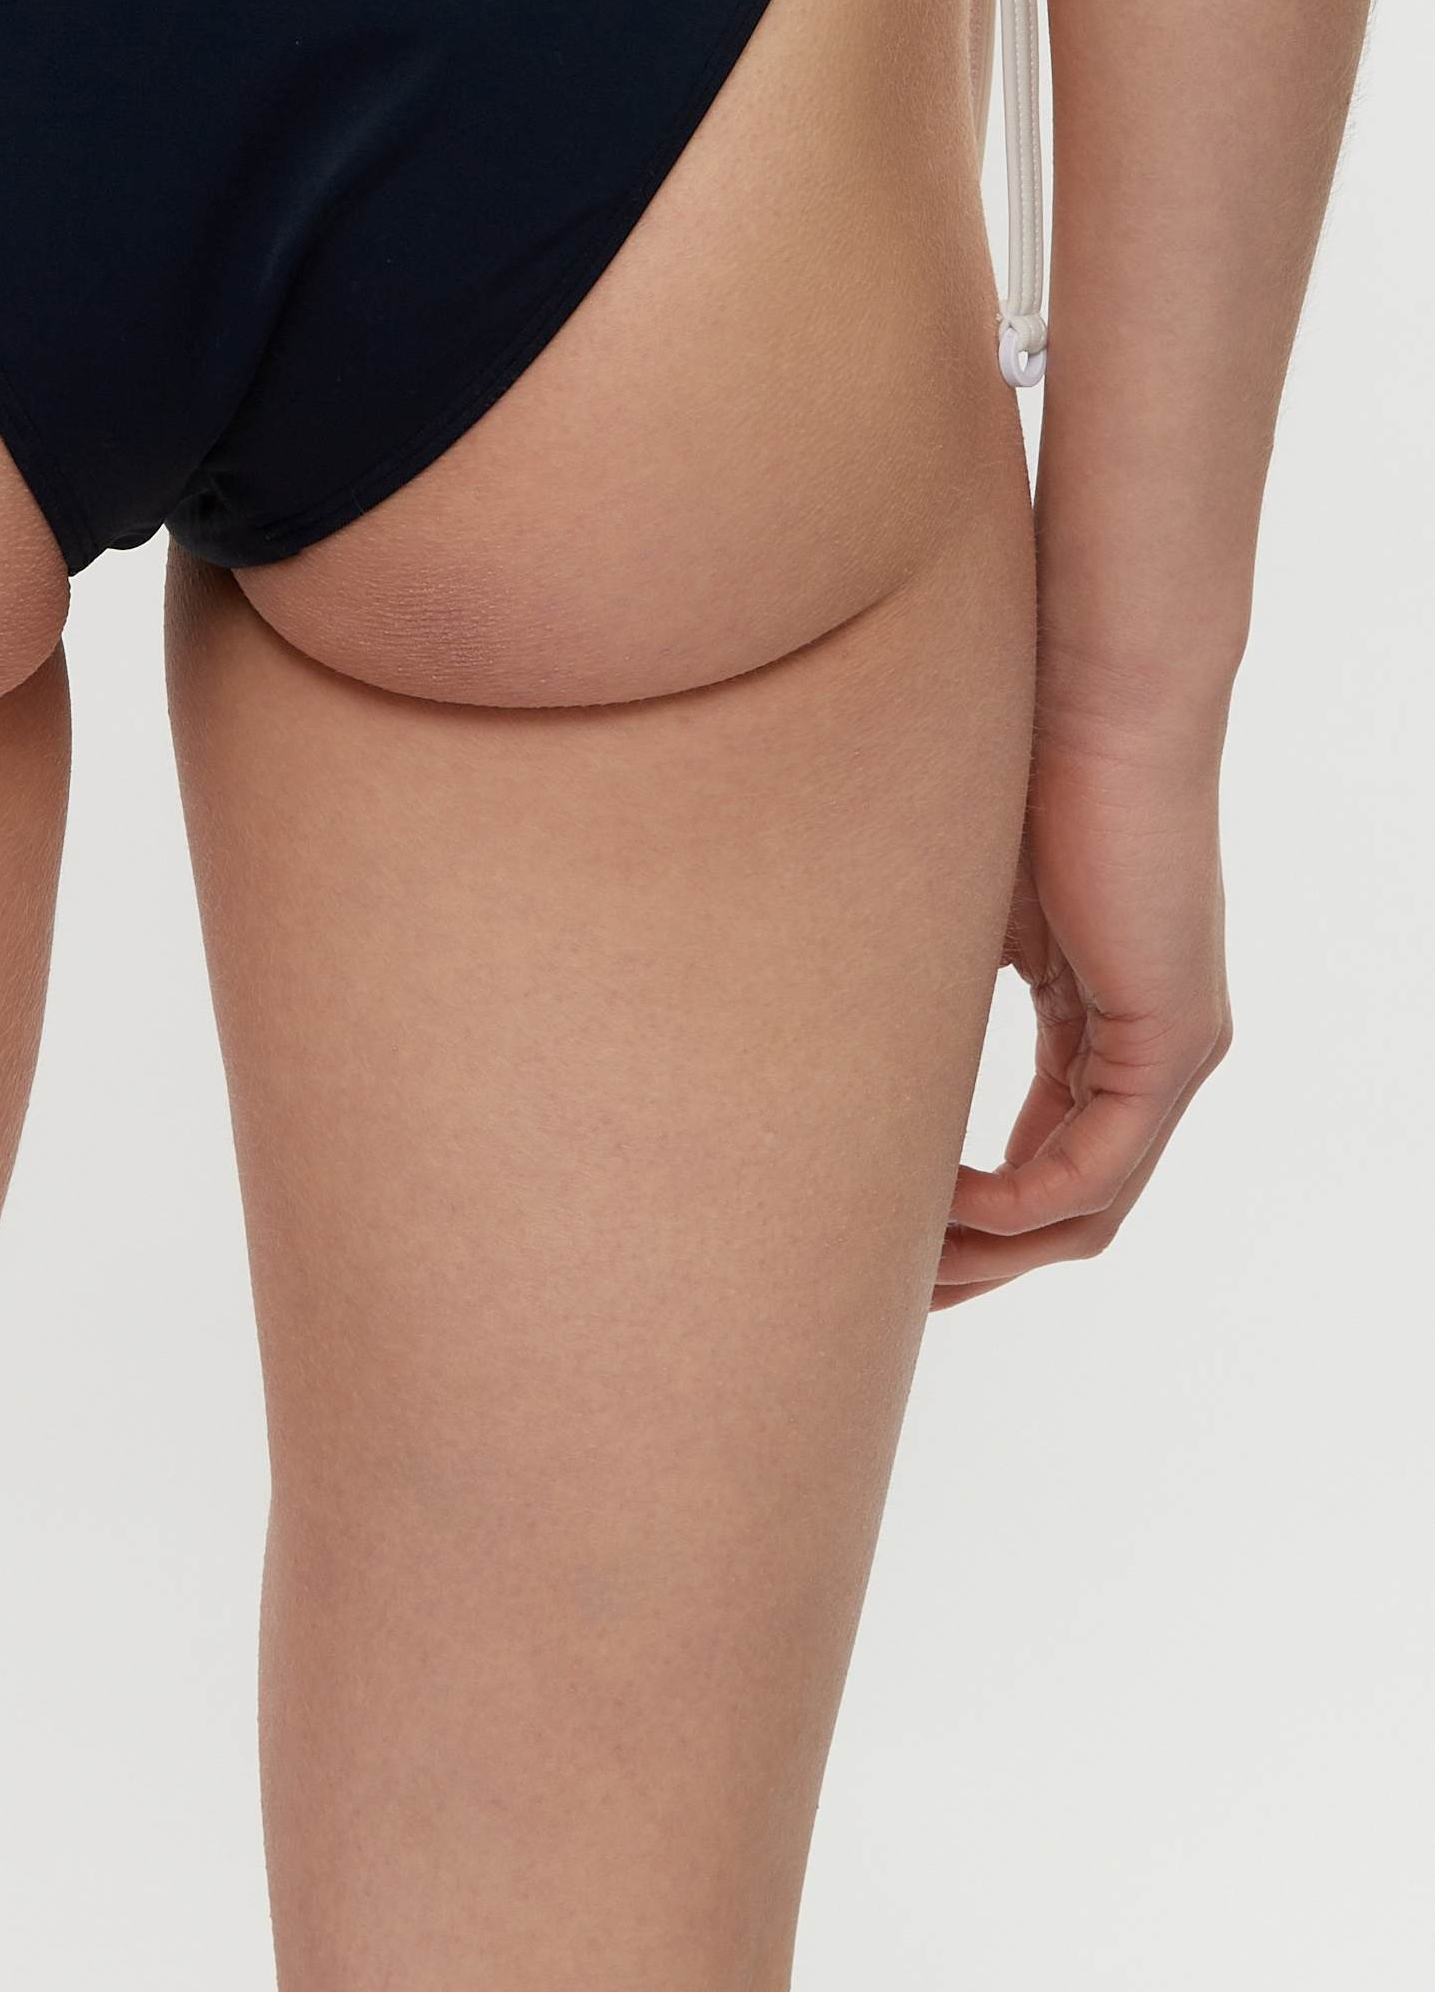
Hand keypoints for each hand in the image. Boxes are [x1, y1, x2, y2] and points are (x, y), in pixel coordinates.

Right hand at [933, 717, 1231, 1304]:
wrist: (1090, 697)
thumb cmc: (1016, 770)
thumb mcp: (954, 908)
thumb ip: (922, 982)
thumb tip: (817, 1017)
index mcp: (1108, 1023)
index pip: (1051, 1160)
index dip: (972, 1219)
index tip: (887, 1241)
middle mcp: (1155, 1052)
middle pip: (1073, 1209)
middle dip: (978, 1262)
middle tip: (888, 1293)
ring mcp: (1173, 1052)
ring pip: (1089, 1205)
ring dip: (994, 1250)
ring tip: (904, 1263)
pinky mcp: (1172, 1039)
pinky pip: (1098, 1168)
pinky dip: (1020, 1202)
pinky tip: (946, 1204)